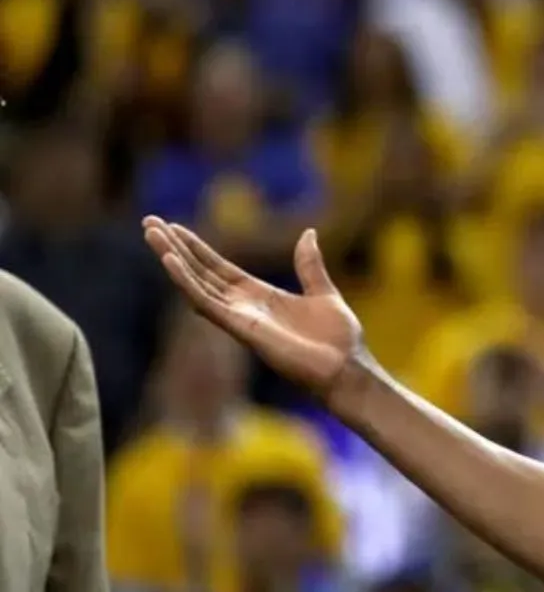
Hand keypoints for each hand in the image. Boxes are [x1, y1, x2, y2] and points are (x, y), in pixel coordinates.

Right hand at [142, 219, 364, 400]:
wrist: (347, 368)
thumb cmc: (338, 339)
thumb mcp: (323, 291)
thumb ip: (309, 265)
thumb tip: (308, 233)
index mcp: (259, 296)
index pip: (218, 268)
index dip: (196, 248)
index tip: (174, 226)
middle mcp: (243, 307)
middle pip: (200, 273)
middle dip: (174, 248)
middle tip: (149, 223)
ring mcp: (239, 318)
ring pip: (195, 285)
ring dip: (172, 259)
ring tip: (152, 234)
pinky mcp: (241, 329)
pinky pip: (206, 303)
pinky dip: (186, 282)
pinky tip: (170, 261)